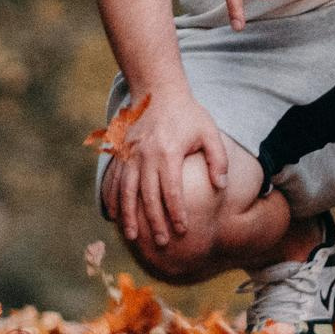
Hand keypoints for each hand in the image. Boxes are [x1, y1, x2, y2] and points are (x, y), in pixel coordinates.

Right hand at [103, 86, 227, 250]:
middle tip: (162, 242)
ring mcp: (130, 155)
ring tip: (133, 236)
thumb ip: (218, 158)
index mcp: (169, 152)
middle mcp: (146, 155)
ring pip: (127, 191)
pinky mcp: (121, 153)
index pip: (172, 190)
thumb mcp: (209, 131)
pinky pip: (115, 181)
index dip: (177, 212)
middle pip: (149, 196)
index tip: (183, 230)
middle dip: (155, 221)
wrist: (157, 91)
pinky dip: (113, 199)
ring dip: (130, 216)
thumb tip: (221, 186)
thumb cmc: (188, 113)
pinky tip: (115, 216)